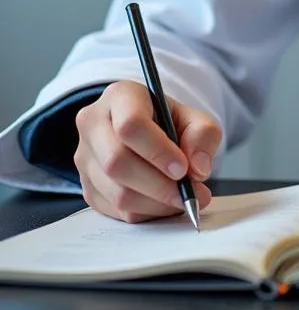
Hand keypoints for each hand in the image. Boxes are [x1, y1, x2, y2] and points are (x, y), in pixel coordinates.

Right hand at [74, 80, 221, 223]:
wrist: (147, 130)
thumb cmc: (168, 121)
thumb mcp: (193, 117)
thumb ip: (203, 135)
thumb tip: (198, 169)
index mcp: (120, 96)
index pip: (130, 125)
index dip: (158, 151)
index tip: (182, 168)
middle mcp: (93, 124)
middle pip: (117, 162)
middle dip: (158, 184)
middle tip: (189, 192)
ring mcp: (85, 158)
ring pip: (116, 192)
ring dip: (155, 203)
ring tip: (183, 199)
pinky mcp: (87, 187)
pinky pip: (115, 211)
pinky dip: (145, 212)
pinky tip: (165, 204)